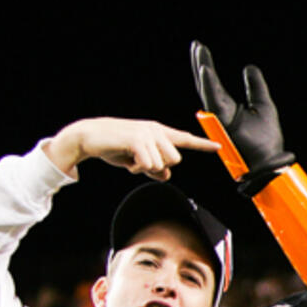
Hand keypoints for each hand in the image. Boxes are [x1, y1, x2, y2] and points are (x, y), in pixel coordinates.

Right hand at [43, 118, 219, 180]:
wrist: (88, 137)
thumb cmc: (112, 147)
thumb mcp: (136, 160)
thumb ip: (154, 168)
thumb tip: (166, 175)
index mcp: (158, 133)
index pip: (184, 139)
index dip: (202, 144)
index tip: (218, 146)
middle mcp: (156, 130)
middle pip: (175, 159)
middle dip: (159, 167)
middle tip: (139, 163)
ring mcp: (147, 133)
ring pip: (162, 164)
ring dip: (145, 168)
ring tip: (131, 159)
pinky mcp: (137, 139)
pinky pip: (149, 164)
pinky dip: (138, 168)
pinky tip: (128, 161)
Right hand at [191, 41, 296, 191]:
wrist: (269, 161)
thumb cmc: (266, 139)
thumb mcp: (263, 105)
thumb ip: (255, 86)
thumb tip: (249, 67)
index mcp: (227, 108)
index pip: (213, 83)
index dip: (206, 66)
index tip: (200, 48)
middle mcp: (219, 112)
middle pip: (205, 84)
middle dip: (200, 63)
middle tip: (196, 45)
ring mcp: (219, 117)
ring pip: (206, 89)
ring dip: (202, 69)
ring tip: (199, 51)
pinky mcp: (222, 123)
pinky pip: (213, 101)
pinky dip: (209, 85)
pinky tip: (205, 70)